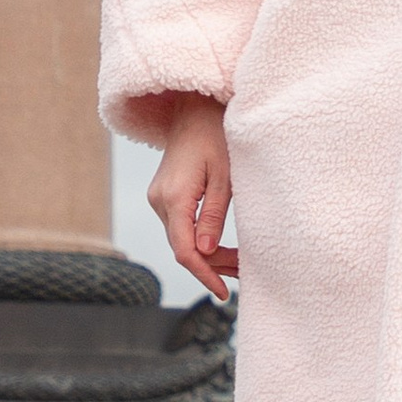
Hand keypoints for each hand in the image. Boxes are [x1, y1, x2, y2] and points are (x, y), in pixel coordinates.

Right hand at [147, 97, 237, 298]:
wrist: (194, 110)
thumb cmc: (216, 136)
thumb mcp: (224, 177)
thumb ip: (214, 215)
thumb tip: (207, 252)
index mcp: (174, 197)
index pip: (184, 250)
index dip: (204, 275)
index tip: (224, 291)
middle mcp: (159, 201)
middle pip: (183, 248)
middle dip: (212, 267)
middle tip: (243, 276)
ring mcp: (158, 199)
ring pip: (181, 240)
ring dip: (208, 255)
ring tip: (238, 264)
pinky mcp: (164, 196)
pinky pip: (179, 227)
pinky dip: (199, 240)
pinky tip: (220, 247)